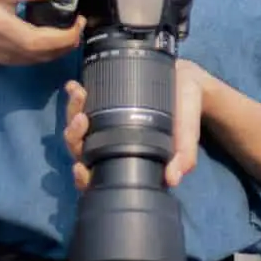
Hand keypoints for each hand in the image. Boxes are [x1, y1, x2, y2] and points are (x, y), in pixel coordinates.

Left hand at [65, 59, 208, 190]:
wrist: (188, 81)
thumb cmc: (186, 112)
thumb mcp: (188, 133)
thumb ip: (183, 154)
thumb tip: (173, 178)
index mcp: (126, 156)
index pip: (98, 175)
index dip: (83, 177)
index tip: (80, 168)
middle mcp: (110, 141)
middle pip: (80, 147)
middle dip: (74, 135)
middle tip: (82, 119)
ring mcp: (104, 121)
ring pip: (77, 125)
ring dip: (72, 111)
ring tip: (79, 93)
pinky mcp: (104, 100)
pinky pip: (83, 102)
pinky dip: (75, 95)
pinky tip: (74, 84)